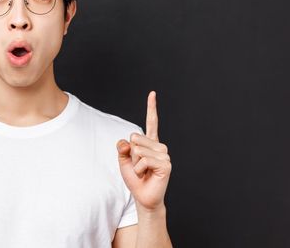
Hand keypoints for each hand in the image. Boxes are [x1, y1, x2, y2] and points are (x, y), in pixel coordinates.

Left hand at [116, 91, 171, 211]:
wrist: (142, 197)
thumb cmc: (135, 178)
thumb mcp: (123, 160)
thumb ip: (122, 148)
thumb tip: (127, 141)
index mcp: (149, 142)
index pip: (151, 122)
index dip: (151, 108)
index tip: (152, 93)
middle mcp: (159, 146)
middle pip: (135, 138)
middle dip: (131, 154)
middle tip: (138, 166)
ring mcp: (164, 155)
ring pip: (139, 150)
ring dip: (135, 164)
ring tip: (143, 172)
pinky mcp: (166, 165)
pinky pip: (144, 160)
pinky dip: (140, 169)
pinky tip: (146, 175)